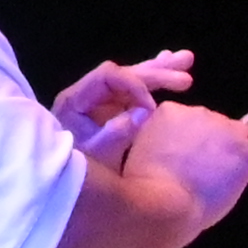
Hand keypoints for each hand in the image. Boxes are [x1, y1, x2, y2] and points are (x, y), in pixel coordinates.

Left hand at [50, 50, 199, 164]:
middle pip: (123, 73)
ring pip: (131, 78)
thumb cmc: (75, 173)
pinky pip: (133, 90)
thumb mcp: (98, 156)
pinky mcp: (109, 109)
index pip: (107, 76)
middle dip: (156, 73)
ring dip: (160, 70)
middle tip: (186, 75)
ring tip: (186, 60)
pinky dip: (152, 81)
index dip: (133, 85)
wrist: (61, 187)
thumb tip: (146, 110)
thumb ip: (119, 132)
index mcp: (76, 100)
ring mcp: (99, 100)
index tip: (152, 107)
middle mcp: (87, 94)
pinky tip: (169, 64)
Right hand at [115, 96, 247, 223]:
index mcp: (170, 111)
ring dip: (239, 152)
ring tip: (225, 177)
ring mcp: (225, 130)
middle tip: (206, 173)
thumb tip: (176, 145)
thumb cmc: (143, 188)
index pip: (194, 118)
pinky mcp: (245, 150)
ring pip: (245, 134)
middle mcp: (199, 113)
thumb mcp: (140, 151)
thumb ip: (161, 140)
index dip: (196, 141)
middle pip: (220, 125)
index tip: (189, 161)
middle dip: (217, 146)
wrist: (161, 204)